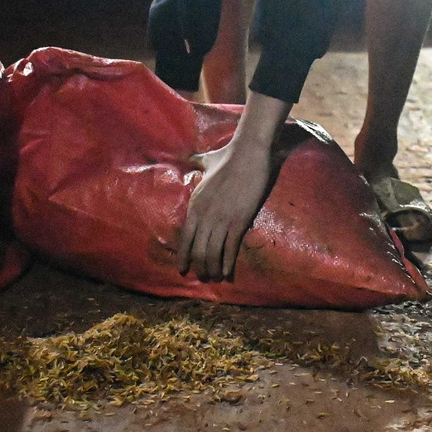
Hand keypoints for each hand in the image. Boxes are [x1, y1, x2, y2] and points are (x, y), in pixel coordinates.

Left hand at [174, 92, 288, 280]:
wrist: (248, 153)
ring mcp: (221, 219)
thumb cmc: (227, 156)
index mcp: (195, 204)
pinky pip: (230, 249)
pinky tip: (228, 273)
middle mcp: (204, 215)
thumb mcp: (205, 162)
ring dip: (213, 269)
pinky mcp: (238, 221)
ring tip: (215, 278)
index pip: (184, 239)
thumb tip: (189, 156)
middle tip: (203, 277)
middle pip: (197, 251)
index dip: (184, 257)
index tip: (183, 269)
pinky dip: (228, 264)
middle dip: (199, 267)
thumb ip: (196, 163)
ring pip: (212, 254)